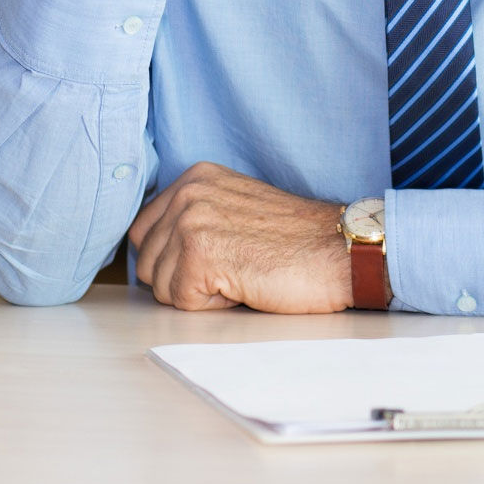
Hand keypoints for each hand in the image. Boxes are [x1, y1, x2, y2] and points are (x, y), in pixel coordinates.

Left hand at [128, 162, 351, 312]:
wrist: (339, 250)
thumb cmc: (296, 240)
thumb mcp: (235, 208)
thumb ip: (194, 216)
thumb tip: (153, 252)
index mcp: (195, 178)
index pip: (144, 232)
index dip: (173, 260)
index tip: (214, 260)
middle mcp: (188, 192)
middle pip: (147, 262)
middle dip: (183, 279)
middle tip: (232, 269)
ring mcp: (192, 222)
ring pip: (160, 286)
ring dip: (199, 293)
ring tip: (241, 274)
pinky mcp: (201, 255)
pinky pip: (182, 301)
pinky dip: (213, 306)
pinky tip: (245, 285)